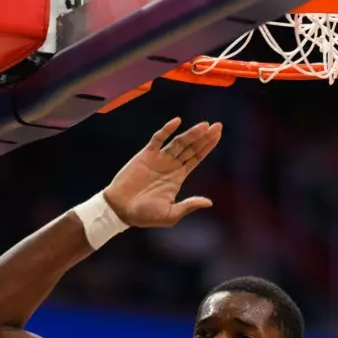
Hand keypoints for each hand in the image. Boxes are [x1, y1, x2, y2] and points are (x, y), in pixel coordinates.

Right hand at [104, 118, 220, 228]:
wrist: (120, 209)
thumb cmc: (144, 216)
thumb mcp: (170, 215)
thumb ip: (188, 206)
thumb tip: (209, 202)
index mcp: (178, 177)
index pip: (196, 158)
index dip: (207, 146)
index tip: (217, 135)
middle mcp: (170, 165)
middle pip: (191, 147)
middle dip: (204, 137)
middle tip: (218, 125)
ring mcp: (158, 159)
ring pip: (179, 142)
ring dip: (191, 133)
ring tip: (204, 125)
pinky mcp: (145, 155)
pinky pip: (158, 139)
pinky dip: (167, 130)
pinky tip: (177, 122)